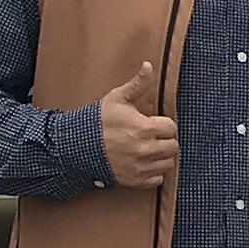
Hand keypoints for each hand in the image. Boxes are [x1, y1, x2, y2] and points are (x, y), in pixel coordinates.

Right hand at [95, 60, 178, 187]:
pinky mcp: (134, 181)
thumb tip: (149, 66)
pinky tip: (143, 163)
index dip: (164, 124)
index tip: (154, 123)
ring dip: (161, 157)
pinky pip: (157, 180)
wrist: (76, 146)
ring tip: (149, 149)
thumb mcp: (117, 98)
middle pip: (172, 147)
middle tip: (153, 136)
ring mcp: (139, 167)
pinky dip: (153, 173)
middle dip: (165, 140)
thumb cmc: (97, 121)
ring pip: (167, 164)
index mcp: (144, 128)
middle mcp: (144, 150)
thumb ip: (138, 84)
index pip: (171, 128)